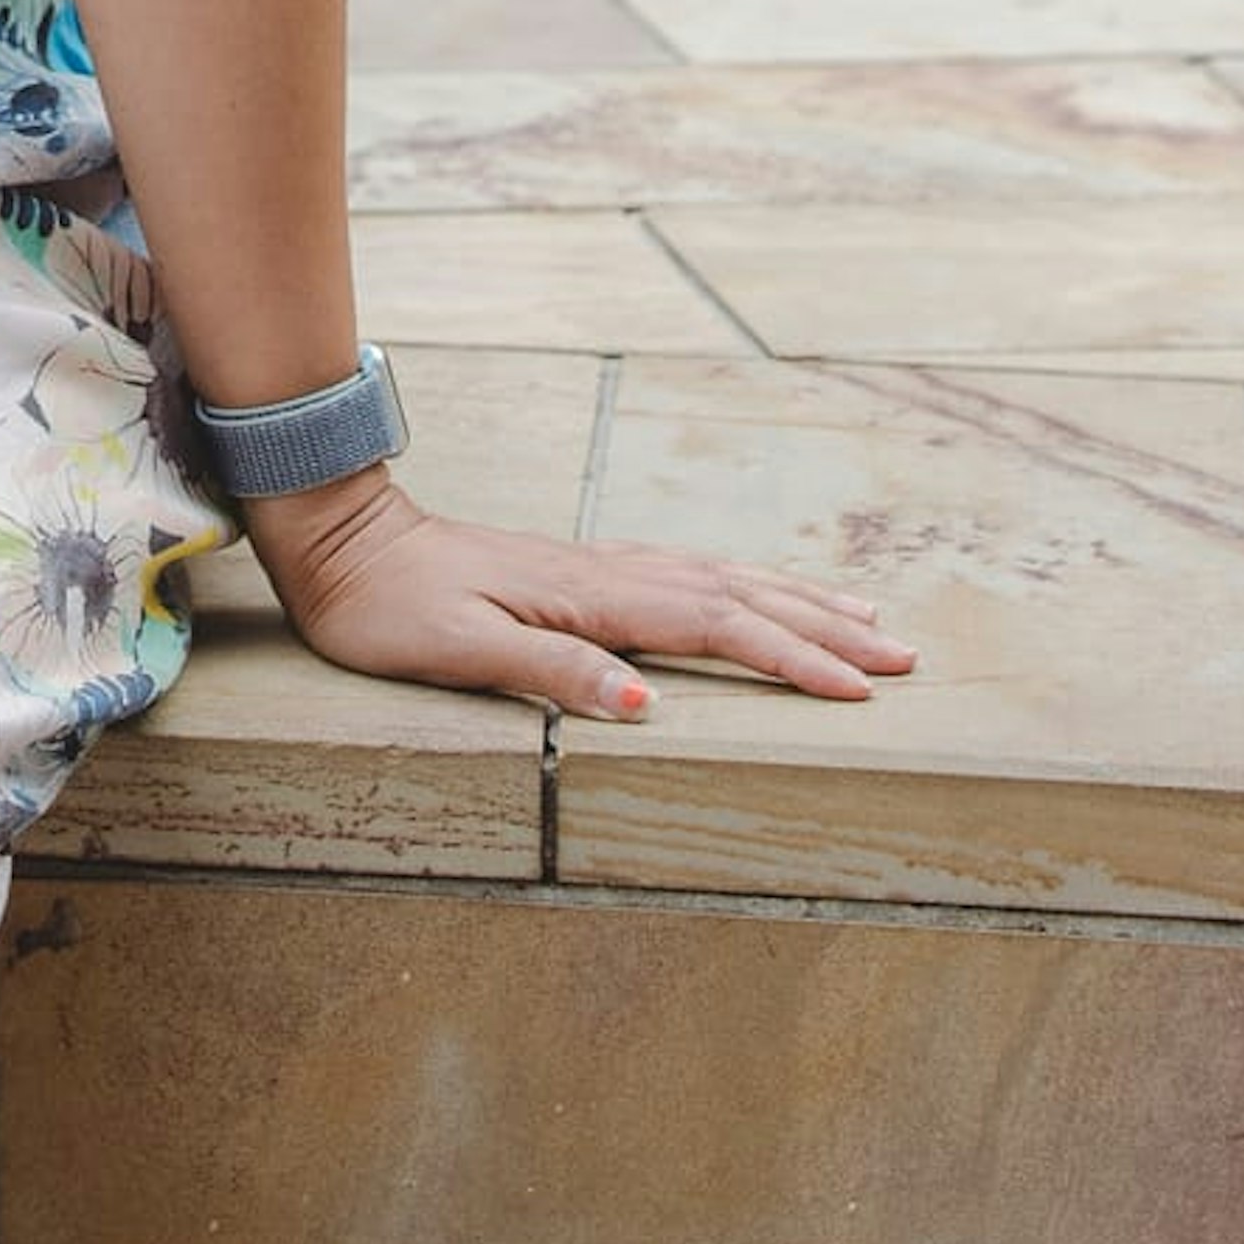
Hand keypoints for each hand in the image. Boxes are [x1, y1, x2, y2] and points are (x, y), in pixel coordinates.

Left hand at [242, 469, 917, 719]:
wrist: (339, 540)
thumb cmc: (389, 608)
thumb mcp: (459, 649)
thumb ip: (553, 671)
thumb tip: (643, 703)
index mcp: (590, 597)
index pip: (715, 628)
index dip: (793, 657)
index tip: (863, 688)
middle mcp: (606, 573)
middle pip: (738, 595)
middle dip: (824, 626)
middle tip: (904, 652)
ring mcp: (596, 567)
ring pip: (720, 578)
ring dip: (794, 599)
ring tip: (863, 615)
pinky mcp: (579, 571)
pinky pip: (686, 576)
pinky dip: (740, 585)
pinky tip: (754, 594)